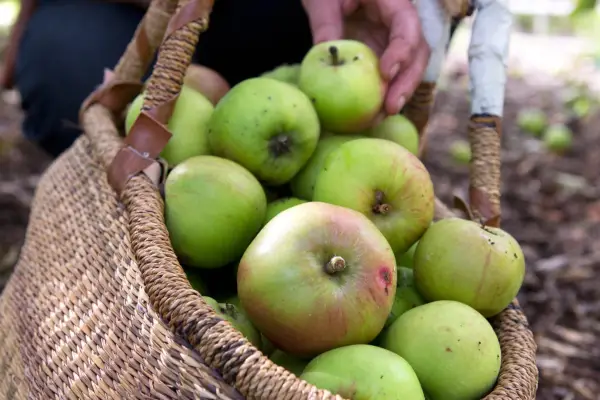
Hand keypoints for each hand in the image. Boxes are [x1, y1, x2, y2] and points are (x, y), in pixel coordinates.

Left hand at [302, 0, 430, 115]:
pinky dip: (383, 96)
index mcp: (392, 1)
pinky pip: (390, 78)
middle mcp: (399, 24)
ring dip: (397, 95)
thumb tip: (326, 54)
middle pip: (417, 53)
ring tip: (379, 118)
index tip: (386, 72)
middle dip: (406, 82)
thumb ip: (325, 21)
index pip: (407, 25)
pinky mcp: (382, 57)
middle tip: (390, 107)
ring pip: (408, 69)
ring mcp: (392, 42)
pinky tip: (372, 116)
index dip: (401, 50)